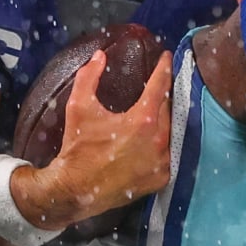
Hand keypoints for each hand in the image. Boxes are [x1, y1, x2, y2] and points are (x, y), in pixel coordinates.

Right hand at [25, 50, 172, 227]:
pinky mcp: (160, 178)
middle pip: (167, 108)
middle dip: (162, 94)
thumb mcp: (79, 107)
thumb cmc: (78, 148)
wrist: (76, 190)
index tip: (168, 57)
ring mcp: (162, 162)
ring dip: (164, 119)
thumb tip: (99, 56)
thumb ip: (88, 77)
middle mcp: (158, 141)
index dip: (164, 68)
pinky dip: (162, 144)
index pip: (160, 86)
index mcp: (143, 120)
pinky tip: (153, 139)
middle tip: (157, 84)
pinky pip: (168, 154)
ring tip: (155, 110)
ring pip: (170, 131)